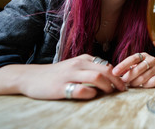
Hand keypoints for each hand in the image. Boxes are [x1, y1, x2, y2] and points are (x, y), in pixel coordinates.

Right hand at [6, 54, 125, 99]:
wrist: (31, 77)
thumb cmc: (57, 73)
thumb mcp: (75, 66)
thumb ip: (90, 68)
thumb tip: (109, 77)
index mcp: (83, 59)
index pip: (107, 64)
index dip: (118, 74)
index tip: (123, 83)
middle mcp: (78, 64)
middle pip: (106, 69)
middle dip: (117, 81)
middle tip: (122, 89)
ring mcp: (70, 75)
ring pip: (97, 76)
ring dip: (107, 86)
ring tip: (109, 92)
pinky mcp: (61, 87)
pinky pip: (82, 89)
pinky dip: (91, 93)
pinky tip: (91, 95)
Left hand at [112, 52, 154, 87]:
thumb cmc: (144, 67)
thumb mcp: (136, 64)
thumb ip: (127, 68)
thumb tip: (115, 74)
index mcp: (143, 55)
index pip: (132, 59)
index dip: (122, 65)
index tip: (114, 72)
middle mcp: (151, 59)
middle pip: (138, 69)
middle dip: (128, 76)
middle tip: (122, 81)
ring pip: (143, 78)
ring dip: (135, 82)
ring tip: (131, 84)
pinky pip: (150, 83)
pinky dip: (144, 85)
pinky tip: (142, 84)